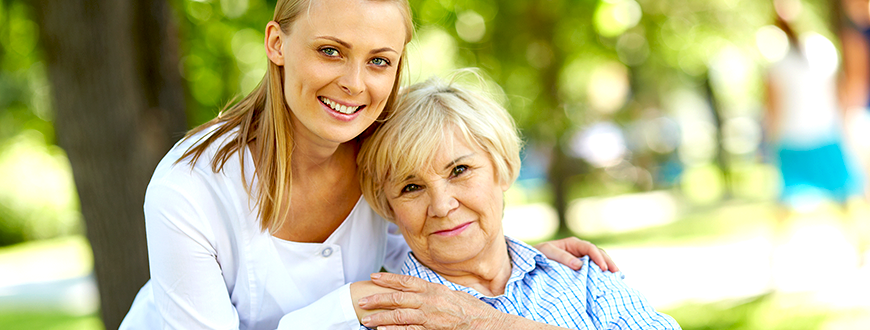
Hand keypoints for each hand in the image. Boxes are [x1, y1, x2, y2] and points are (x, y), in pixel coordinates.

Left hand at [357, 273, 506, 329]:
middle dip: (378, 298)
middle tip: (362, 300)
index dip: (388, 279)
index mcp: (434, 288)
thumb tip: (422, 289)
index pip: (406, 281)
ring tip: (366, 320)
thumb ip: (435, 291)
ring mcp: (430, 316)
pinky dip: (394, 329)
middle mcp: (430, 300)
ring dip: (380, 317)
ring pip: (400, 314)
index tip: (374, 277)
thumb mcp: (451, 293)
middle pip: (398, 297)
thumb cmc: (471, 309)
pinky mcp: (432, 329)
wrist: (485, 323)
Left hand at [535, 237, 618, 271]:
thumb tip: (580, 265)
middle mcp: (579, 251)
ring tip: (616, 278)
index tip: (603, 268)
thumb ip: (562, 257)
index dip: (598, 257)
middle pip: (598, 254)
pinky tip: (607, 282)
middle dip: (608, 262)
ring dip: (607, 269)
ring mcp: (580, 260)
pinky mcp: (579, 270)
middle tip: (616, 273)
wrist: (529, 262)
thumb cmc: (538, 254)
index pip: (590, 248)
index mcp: (573, 244)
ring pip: (598, 262)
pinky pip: (592, 271)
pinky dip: (600, 275)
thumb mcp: (548, 252)